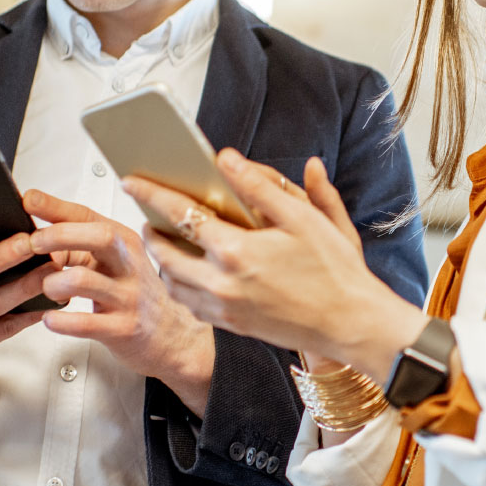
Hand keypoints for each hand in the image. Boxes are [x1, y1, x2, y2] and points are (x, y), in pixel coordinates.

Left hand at [23, 190, 216, 416]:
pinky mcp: (123, 328)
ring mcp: (128, 297)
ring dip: (55, 283)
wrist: (170, 336)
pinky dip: (61, 321)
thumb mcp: (112, 263)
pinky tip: (50, 319)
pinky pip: (87, 323)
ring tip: (46, 289)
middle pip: (100, 237)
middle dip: (61, 235)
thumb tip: (36, 237)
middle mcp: (129, 265)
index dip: (57, 207)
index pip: (89, 216)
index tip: (30, 199)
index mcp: (124, 243)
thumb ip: (78, 248)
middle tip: (34, 242)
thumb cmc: (134, 295)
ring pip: (87, 281)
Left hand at [122, 150, 423, 380]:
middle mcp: (222, 283)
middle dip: (151, 231)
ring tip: (167, 240)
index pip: (181, 215)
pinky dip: (182, 285)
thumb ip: (262, 186)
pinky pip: (190, 304)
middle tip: (149, 214)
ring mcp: (224, 309)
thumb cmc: (335, 271)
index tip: (133, 181)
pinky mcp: (232, 325)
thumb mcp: (304, 218)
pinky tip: (191, 271)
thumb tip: (229, 159)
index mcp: (237, 251)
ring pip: (173, 282)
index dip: (152, 195)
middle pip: (165, 253)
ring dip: (163, 260)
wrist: (351, 323)